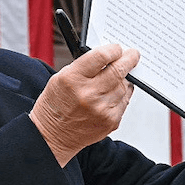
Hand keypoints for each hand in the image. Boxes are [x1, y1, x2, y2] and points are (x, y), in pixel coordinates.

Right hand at [29, 44, 139, 166]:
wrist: (53, 135)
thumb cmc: (56, 105)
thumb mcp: (61, 77)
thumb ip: (85, 66)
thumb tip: (108, 56)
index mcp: (73, 79)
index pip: (101, 56)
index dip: (113, 49)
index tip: (117, 48)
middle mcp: (88, 94)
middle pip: (118, 70)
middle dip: (129, 59)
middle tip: (132, 55)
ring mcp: (101, 109)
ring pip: (124, 85)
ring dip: (124, 78)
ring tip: (116, 77)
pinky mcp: (111, 121)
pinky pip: (124, 101)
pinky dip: (122, 94)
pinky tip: (113, 93)